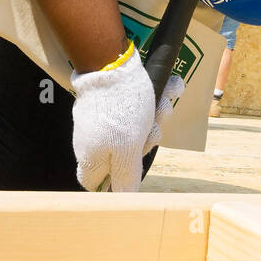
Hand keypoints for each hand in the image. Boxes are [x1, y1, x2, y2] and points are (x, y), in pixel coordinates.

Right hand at [70, 44, 183, 191]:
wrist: (113, 61)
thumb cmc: (120, 110)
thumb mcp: (126, 150)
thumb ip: (125, 176)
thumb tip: (123, 199)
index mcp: (92, 156)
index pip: (96, 182)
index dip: (116, 180)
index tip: (133, 169)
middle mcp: (96, 138)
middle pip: (127, 154)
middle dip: (148, 138)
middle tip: (151, 128)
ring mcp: (107, 117)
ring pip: (140, 127)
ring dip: (158, 115)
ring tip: (161, 102)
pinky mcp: (118, 98)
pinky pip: (142, 106)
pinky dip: (157, 98)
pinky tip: (169, 87)